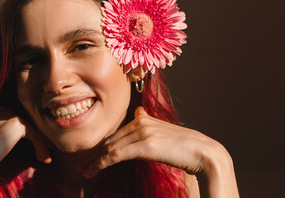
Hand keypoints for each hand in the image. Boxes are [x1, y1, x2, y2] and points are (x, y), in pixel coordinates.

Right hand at [0, 107, 51, 176]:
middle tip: (49, 147)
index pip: (20, 118)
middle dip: (40, 135)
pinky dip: (41, 146)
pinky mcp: (16, 123)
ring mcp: (9, 114)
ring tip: (46, 156)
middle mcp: (2, 109)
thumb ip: (4, 135)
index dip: (33, 131)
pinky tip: (43, 158)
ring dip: (43, 143)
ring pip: (34, 127)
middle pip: (29, 121)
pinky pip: (35, 134)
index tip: (40, 144)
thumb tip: (18, 140)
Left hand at [81, 106, 238, 196]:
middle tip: (82, 164)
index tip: (91, 156)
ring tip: (84, 170)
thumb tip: (139, 113)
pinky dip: (102, 163)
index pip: (116, 134)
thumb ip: (149, 124)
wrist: (202, 152)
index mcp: (143, 120)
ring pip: (111, 147)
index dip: (101, 146)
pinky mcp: (145, 145)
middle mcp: (141, 123)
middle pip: (110, 139)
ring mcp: (143, 133)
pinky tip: (94, 170)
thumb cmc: (184, 147)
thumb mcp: (163, 132)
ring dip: (95, 160)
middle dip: (94, 153)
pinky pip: (117, 154)